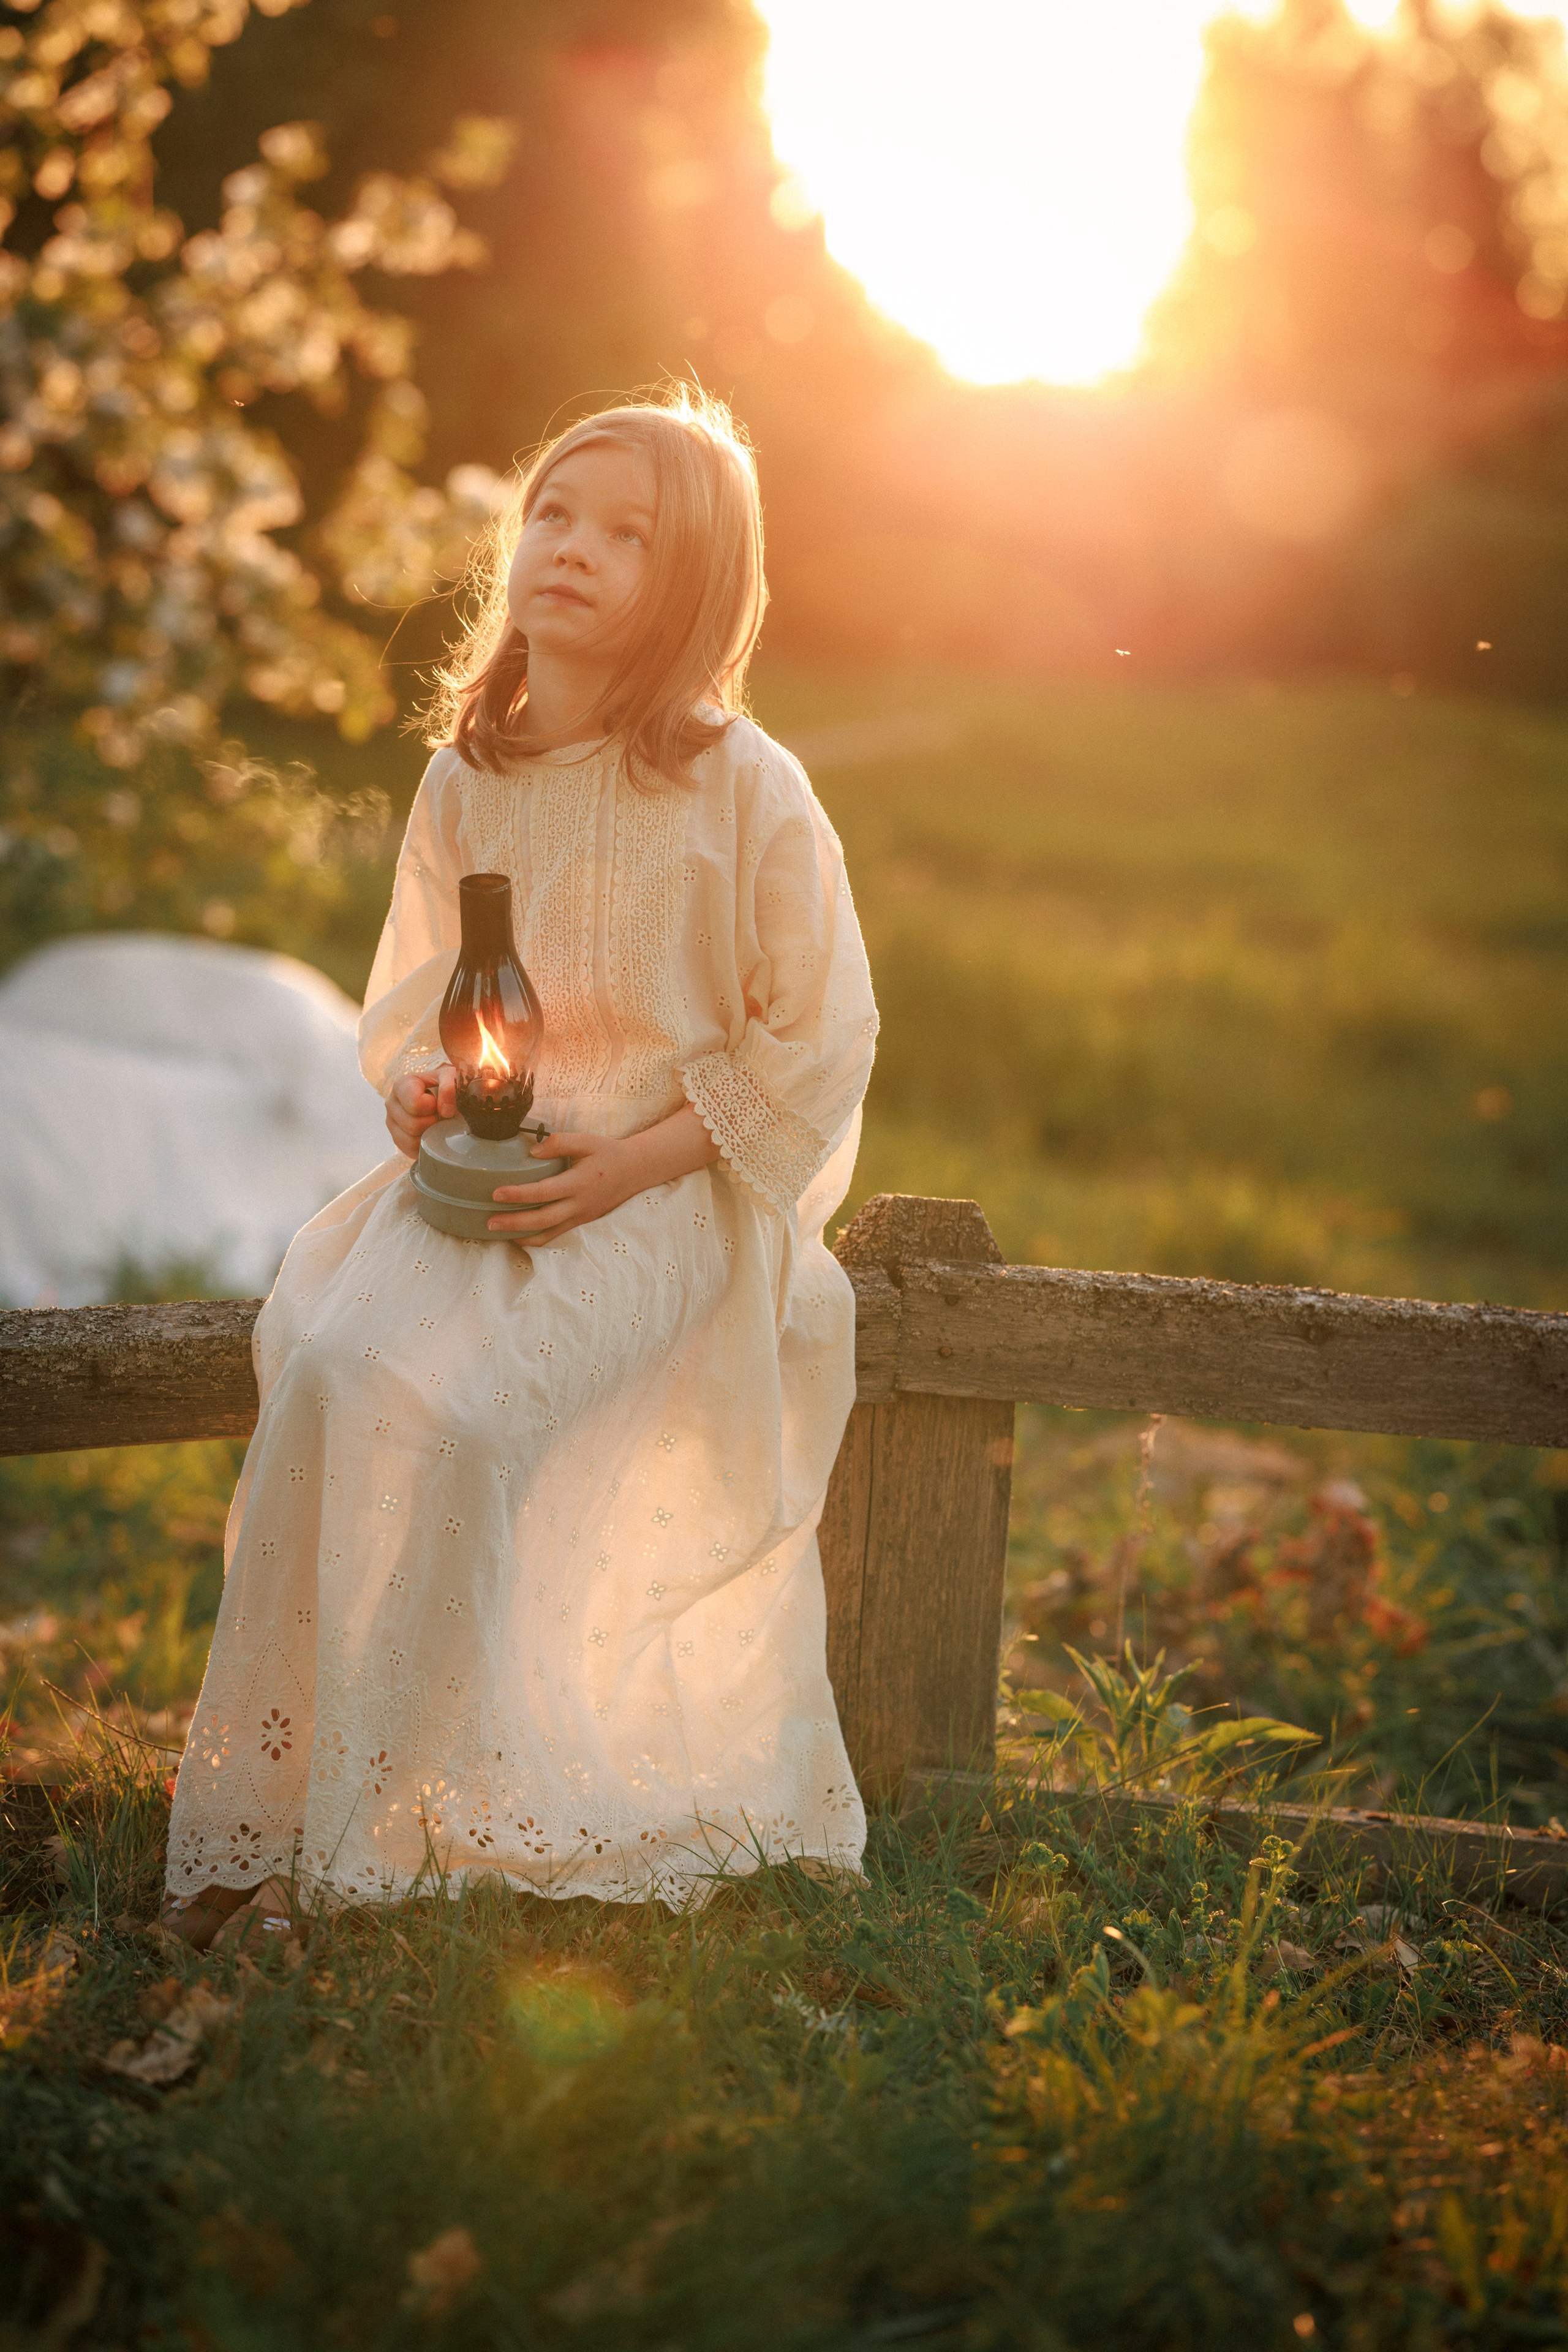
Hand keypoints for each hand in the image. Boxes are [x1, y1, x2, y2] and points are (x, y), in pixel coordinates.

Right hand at [386, 1063, 455, 1157]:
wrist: (442, 1096)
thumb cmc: (445, 1085)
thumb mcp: (451, 1077)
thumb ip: (449, 1087)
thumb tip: (445, 1111)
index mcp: (402, 1085)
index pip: (415, 1103)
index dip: (432, 1106)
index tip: (438, 1102)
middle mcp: (392, 1103)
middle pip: (412, 1124)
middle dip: (432, 1122)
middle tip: (439, 1115)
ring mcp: (392, 1123)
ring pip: (410, 1140)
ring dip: (429, 1134)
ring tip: (435, 1122)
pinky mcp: (397, 1139)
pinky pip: (410, 1149)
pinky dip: (425, 1144)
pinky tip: (431, 1133)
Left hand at [487, 1105, 720, 1240]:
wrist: (635, 1171)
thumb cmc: (608, 1153)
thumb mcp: (586, 1140)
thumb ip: (559, 1142)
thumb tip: (533, 1152)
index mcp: (579, 1182)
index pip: (543, 1192)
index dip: (519, 1195)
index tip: (496, 1193)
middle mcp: (579, 1204)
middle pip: (542, 1220)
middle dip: (514, 1223)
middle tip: (489, 1222)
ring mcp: (581, 1217)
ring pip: (548, 1233)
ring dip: (521, 1236)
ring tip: (497, 1234)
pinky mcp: (581, 1222)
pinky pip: (556, 1235)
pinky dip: (536, 1239)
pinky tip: (518, 1237)